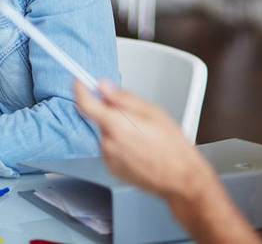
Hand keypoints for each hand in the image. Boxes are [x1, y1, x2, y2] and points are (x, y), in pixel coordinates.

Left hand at [74, 80, 215, 201]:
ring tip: (143, 137)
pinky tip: (140, 149)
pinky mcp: (112, 169)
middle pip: (99, 119)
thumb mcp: (153, 112)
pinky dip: (120, 145)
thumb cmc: (173, 148)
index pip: (85, 104)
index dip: (80, 89)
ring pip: (106, 134)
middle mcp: (108, 143)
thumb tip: (104, 86)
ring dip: (118, 130)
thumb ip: (124, 98)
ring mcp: (109, 158)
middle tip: (137, 118)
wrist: (182, 180)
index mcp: (117, 126)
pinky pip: (111, 149)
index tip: (79, 81)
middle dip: (112, 113)